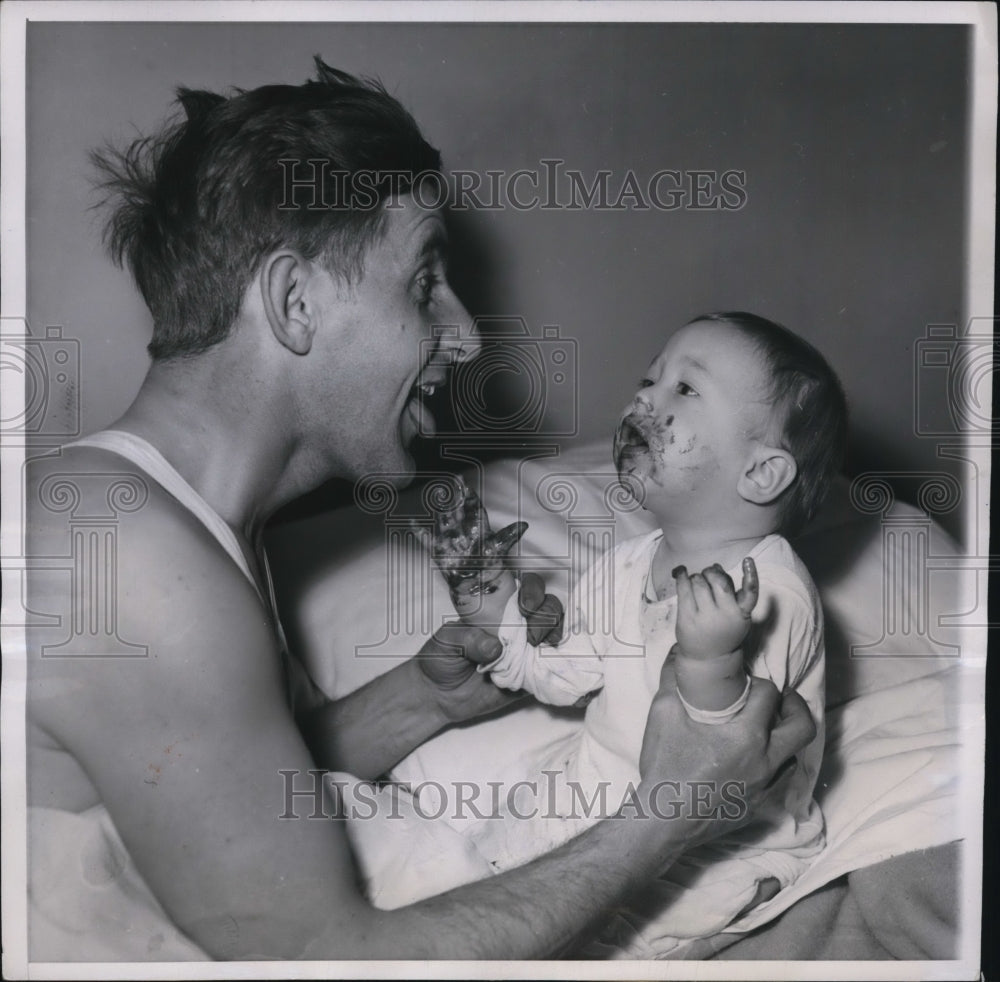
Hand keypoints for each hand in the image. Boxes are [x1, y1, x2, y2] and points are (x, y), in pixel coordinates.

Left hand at [415, 572, 563, 722]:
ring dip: (555, 636)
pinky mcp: (531, 677)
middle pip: (548, 608)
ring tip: (539, 649)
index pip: (525, 589)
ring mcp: (527, 651)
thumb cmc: (440, 658)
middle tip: (532, 636)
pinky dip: (557, 666)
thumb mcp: (446, 641)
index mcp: (499, 609)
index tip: (526, 606)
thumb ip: (468, 639)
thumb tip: (495, 648)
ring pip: (555, 634)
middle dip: (547, 616)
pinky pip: (552, 669)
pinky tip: (550, 668)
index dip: (534, 591)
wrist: (438, 696)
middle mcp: (518, 626)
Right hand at [416, 475, 526, 594]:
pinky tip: (415, 524)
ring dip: (441, 510)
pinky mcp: (441, 552)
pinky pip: (429, 542)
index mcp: (478, 529)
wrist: (479, 587)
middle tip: (452, 480)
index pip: (474, 509)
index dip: (470, 498)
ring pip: (444, 521)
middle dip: (455, 496)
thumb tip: (524, 524)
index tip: (467, 486)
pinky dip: (421, 534)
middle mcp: (464, 532)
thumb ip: (509, 536)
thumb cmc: (491, 567)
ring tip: (437, 495)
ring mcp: (451, 541)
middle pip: (458, 511)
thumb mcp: (500, 550)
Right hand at [638, 653, 815, 845]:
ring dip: (783, 737)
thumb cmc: (665, 766)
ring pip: (794, 756)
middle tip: (780, 699)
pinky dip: (772, 764)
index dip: (760, 682)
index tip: (747, 682)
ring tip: (765, 728)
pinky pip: (778, 780)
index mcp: (746, 736)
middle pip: (802, 727)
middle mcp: (764, 761)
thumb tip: (677, 652)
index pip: (770, 695)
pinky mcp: (758, 806)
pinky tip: (752, 760)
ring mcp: (764, 787)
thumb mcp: (662, 714)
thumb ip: (672, 678)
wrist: (663, 819)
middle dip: (794, 706)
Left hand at [673, 558, 758, 658]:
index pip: (750, 592)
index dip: (751, 575)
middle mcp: (725, 615)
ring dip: (696, 577)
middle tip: (708, 575)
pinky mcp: (687, 618)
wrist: (708, 657)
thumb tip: (715, 566)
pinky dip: (681, 576)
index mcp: (741, 613)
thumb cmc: (722, 629)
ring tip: (696, 582)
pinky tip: (680, 571)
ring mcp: (705, 618)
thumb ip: (729, 590)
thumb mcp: (735, 614)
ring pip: (699, 582)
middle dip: (711, 572)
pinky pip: (683, 589)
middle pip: (718, 582)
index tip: (747, 560)